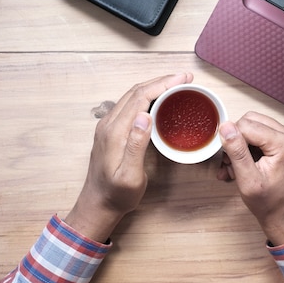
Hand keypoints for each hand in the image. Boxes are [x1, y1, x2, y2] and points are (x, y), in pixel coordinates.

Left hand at [65, 73, 193, 242]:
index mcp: (115, 132)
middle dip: (162, 81)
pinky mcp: (110, 131)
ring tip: (176, 84)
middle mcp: (108, 124)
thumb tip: (144, 116)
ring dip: (154, 86)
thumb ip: (136, 145)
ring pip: (132, 96)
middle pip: (136, 91)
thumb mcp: (131, 175)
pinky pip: (130, 105)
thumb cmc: (117, 194)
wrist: (97, 204)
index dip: (163, 84)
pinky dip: (147, 96)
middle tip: (185, 78)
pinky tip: (158, 99)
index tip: (183, 79)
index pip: (141, 97)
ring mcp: (108, 126)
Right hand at [218, 112, 283, 245]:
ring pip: (252, 124)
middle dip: (236, 140)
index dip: (232, 141)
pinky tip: (243, 162)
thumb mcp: (247, 180)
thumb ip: (237, 152)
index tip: (229, 161)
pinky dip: (247, 145)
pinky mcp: (283, 139)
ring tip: (237, 165)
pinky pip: (258, 131)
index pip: (246, 125)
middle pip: (250, 120)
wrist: (281, 213)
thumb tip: (225, 127)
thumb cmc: (267, 202)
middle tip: (232, 163)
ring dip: (240, 143)